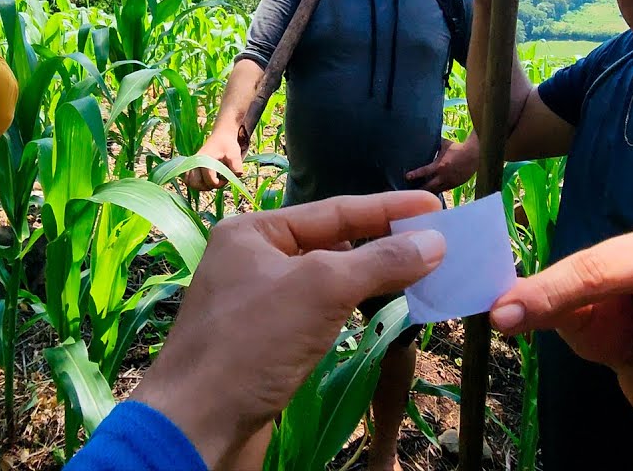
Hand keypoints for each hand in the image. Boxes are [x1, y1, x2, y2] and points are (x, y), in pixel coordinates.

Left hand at [129, 192, 445, 467]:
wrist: (196, 425)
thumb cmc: (251, 344)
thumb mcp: (320, 290)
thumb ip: (379, 261)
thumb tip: (434, 242)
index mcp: (253, 232)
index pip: (334, 210)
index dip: (388, 209)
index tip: (437, 208)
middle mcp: (251, 260)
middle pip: (331, 242)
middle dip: (383, 242)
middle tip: (436, 242)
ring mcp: (256, 304)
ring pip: (326, 280)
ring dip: (370, 277)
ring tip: (419, 273)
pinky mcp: (264, 344)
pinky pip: (318, 314)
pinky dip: (351, 309)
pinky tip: (378, 311)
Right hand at [183, 132, 243, 190]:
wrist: (221, 136)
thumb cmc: (227, 145)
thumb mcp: (235, 154)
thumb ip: (236, 166)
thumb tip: (238, 175)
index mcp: (205, 159)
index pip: (209, 179)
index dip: (219, 183)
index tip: (226, 178)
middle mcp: (195, 162)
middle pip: (196, 184)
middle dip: (209, 186)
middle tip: (219, 180)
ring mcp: (192, 164)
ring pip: (191, 183)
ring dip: (203, 186)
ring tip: (213, 180)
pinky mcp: (191, 166)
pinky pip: (188, 179)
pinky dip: (196, 183)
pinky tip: (205, 180)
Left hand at [405, 136, 478, 192]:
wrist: (474, 155)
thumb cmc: (458, 147)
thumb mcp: (445, 144)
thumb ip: (435, 143)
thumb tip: (426, 136)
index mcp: (439, 165)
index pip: (424, 171)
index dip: (414, 175)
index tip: (406, 177)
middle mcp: (443, 176)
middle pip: (428, 186)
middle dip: (419, 189)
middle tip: (410, 191)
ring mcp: (449, 182)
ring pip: (435, 191)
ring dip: (427, 193)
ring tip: (418, 195)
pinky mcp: (454, 185)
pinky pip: (443, 191)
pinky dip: (436, 192)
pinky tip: (431, 194)